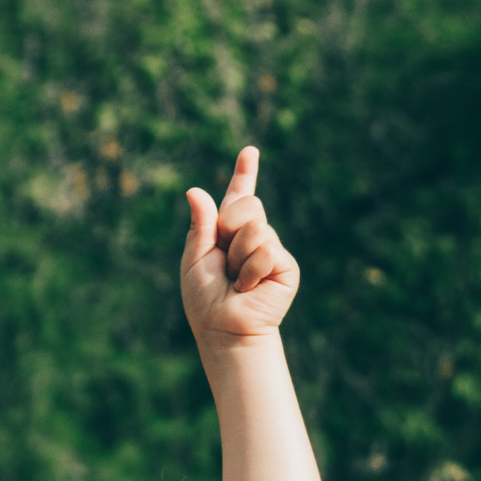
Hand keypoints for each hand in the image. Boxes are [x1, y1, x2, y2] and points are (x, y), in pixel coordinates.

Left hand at [181, 148, 299, 343]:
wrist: (223, 329)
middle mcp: (253, 237)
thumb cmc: (205, 300)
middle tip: (225, 259)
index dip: (244, 174)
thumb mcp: (195, 257)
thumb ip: (200, 224)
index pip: (239, 197)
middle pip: (248, 205)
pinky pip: (266, 250)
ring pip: (256, 229)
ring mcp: (272, 250)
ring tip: (236, 281)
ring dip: (237, 258)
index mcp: (229, 233)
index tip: (249, 151)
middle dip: (229, 228)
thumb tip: (196, 190)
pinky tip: (248, 289)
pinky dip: (250, 271)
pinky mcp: (285, 266)